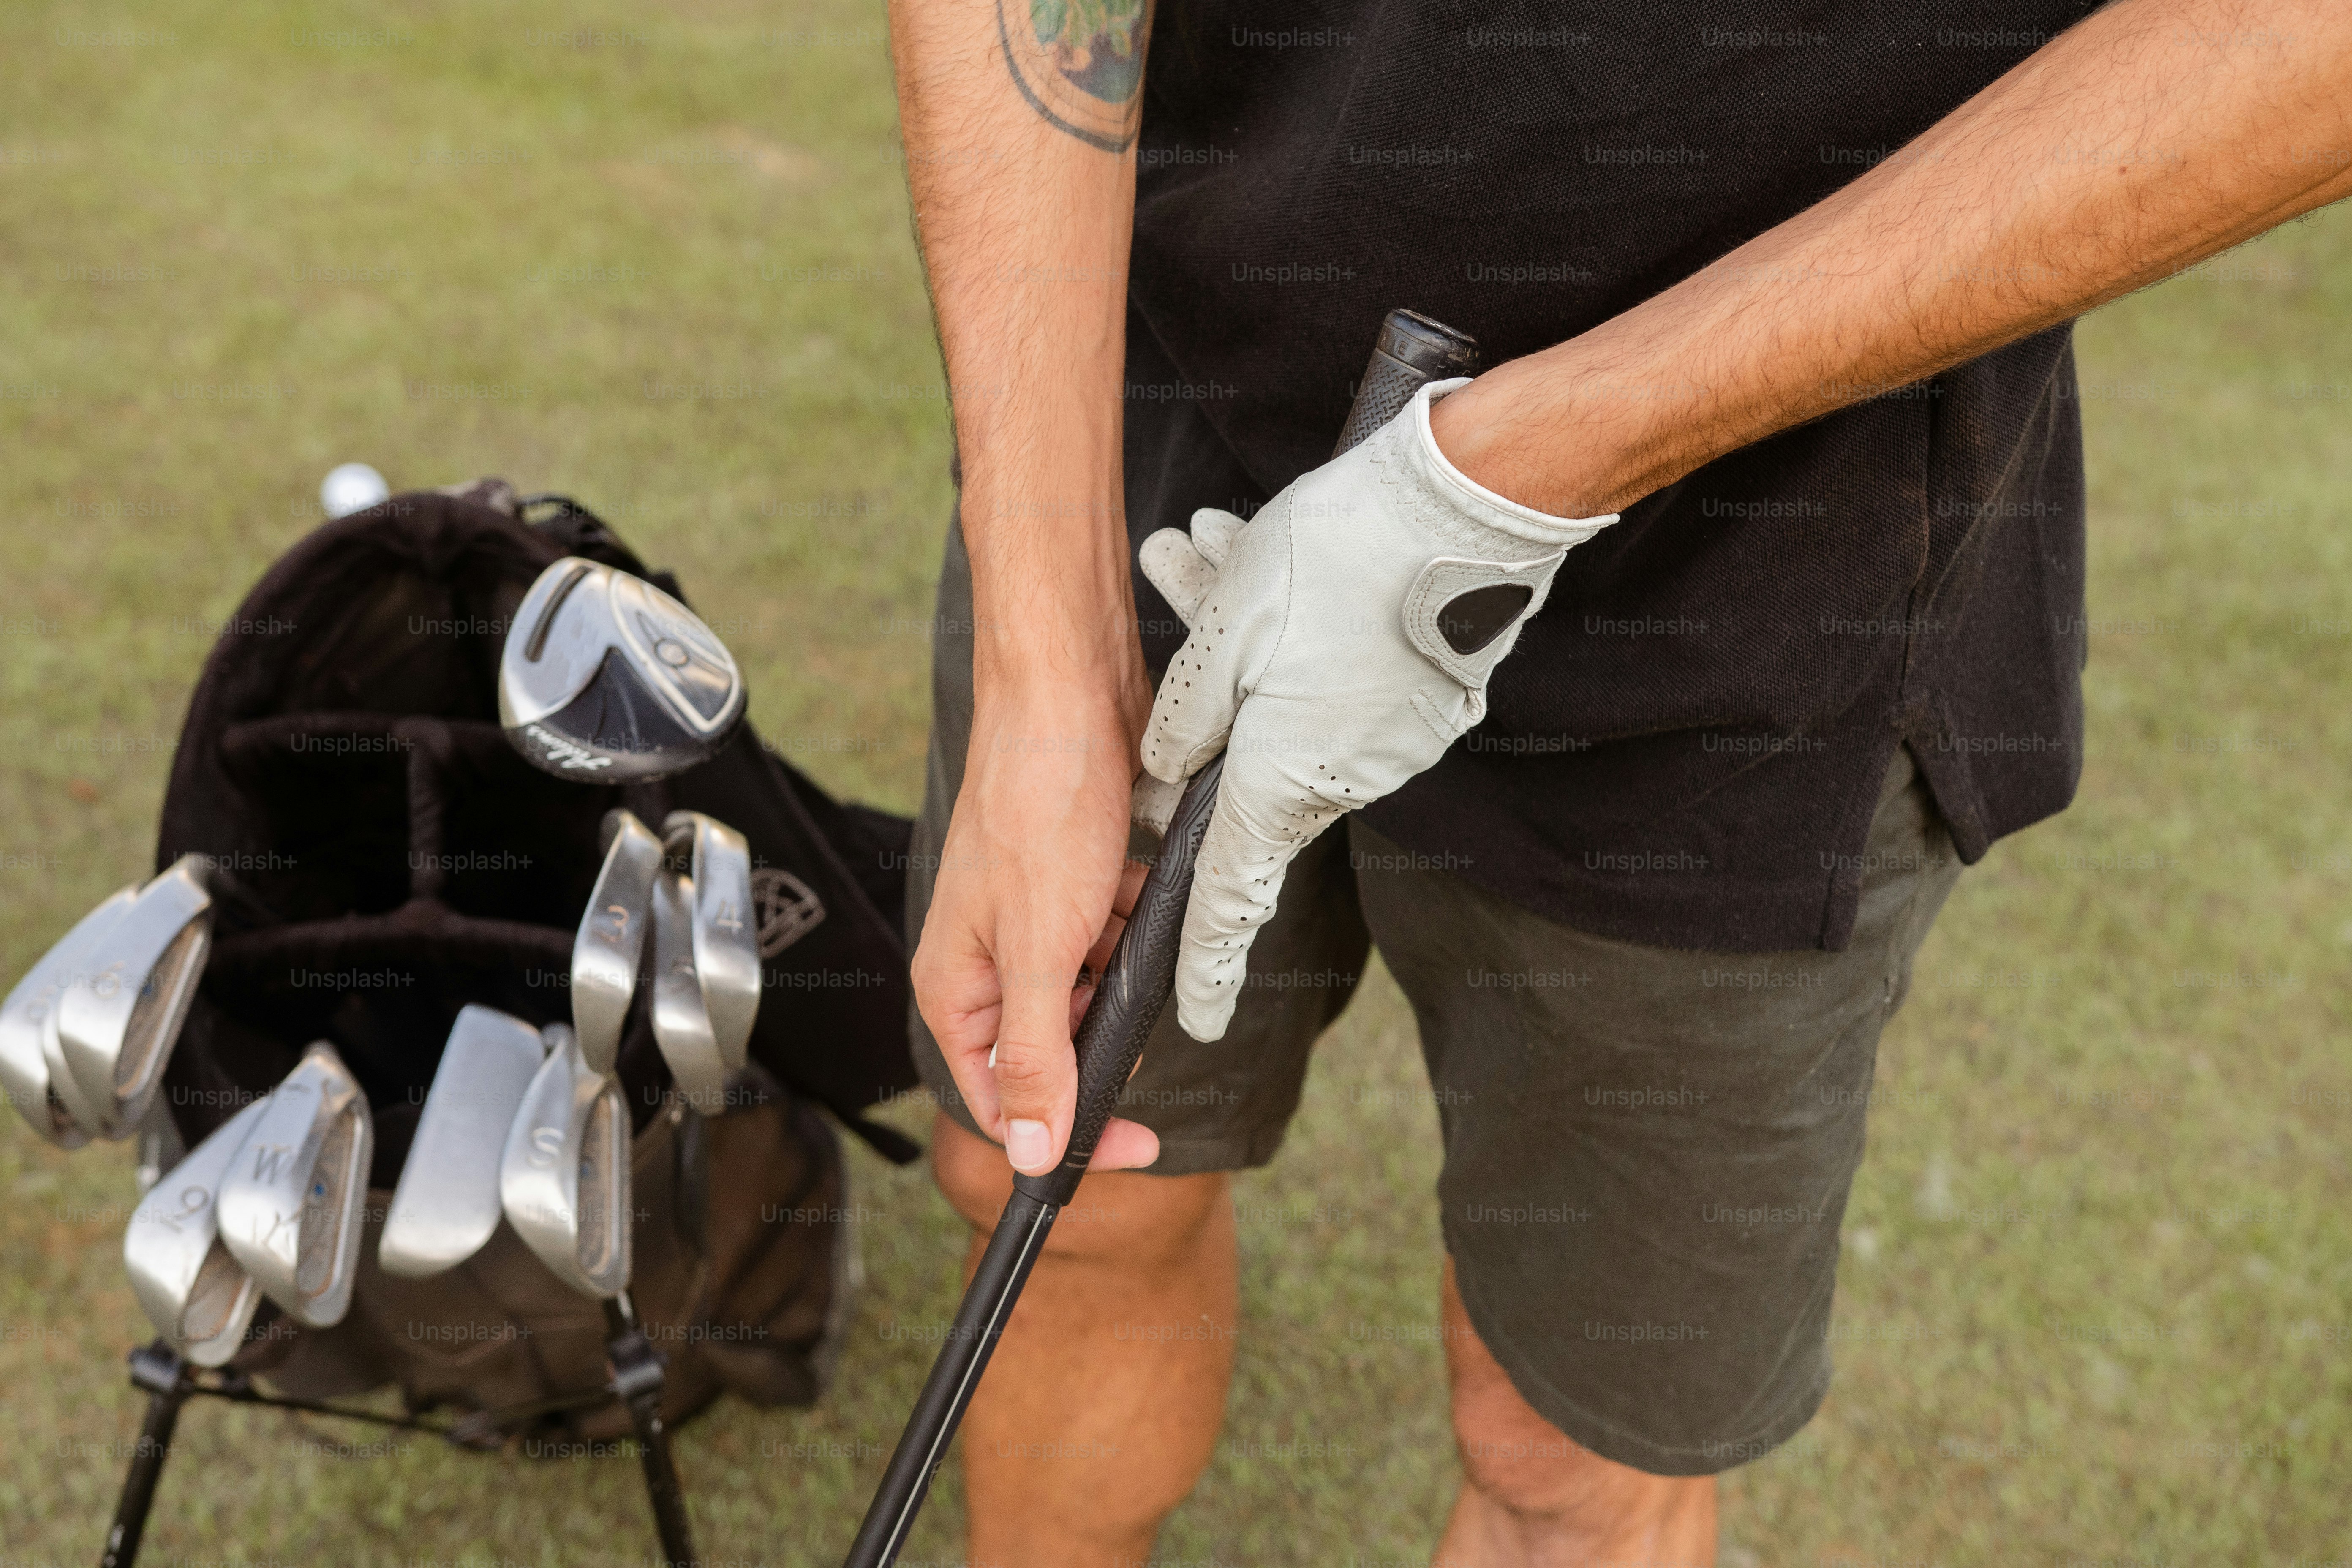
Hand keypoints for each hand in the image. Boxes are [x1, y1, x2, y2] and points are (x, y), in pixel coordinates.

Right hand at [912, 677, 1163, 1176]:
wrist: (1069, 695)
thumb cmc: (1040, 804)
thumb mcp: (1040, 948)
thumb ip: (1037, 1054)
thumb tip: (1029, 1151)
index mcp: (958, 991)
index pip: (1003, 1104)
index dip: (1067, 1135)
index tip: (1136, 1147)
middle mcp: (987, 967)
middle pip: (1053, 1052)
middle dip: (1103, 1030)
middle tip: (1137, 999)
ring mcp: (1031, 927)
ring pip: (1091, 993)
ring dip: (1123, 964)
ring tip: (1121, 906)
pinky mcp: (1073, 891)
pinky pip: (1113, 939)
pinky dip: (1133, 918)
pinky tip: (1133, 876)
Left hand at [1139, 380, 1616, 1040]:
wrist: (1462, 510)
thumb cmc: (1338, 565)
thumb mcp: (1226, 632)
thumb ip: (1183, 721)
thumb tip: (1161, 778)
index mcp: (1283, 779)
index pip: (1229, 895)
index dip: (1206, 961)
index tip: (1194, 1020)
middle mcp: (1340, 777)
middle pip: (1244, 757)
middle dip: (1204, 685)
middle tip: (1175, 573)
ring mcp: (1389, 742)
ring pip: (1280, 702)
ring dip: (1240, 631)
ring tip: (1211, 544)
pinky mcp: (1420, 700)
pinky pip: (1328, 679)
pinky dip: (1292, 625)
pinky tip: (1267, 549)